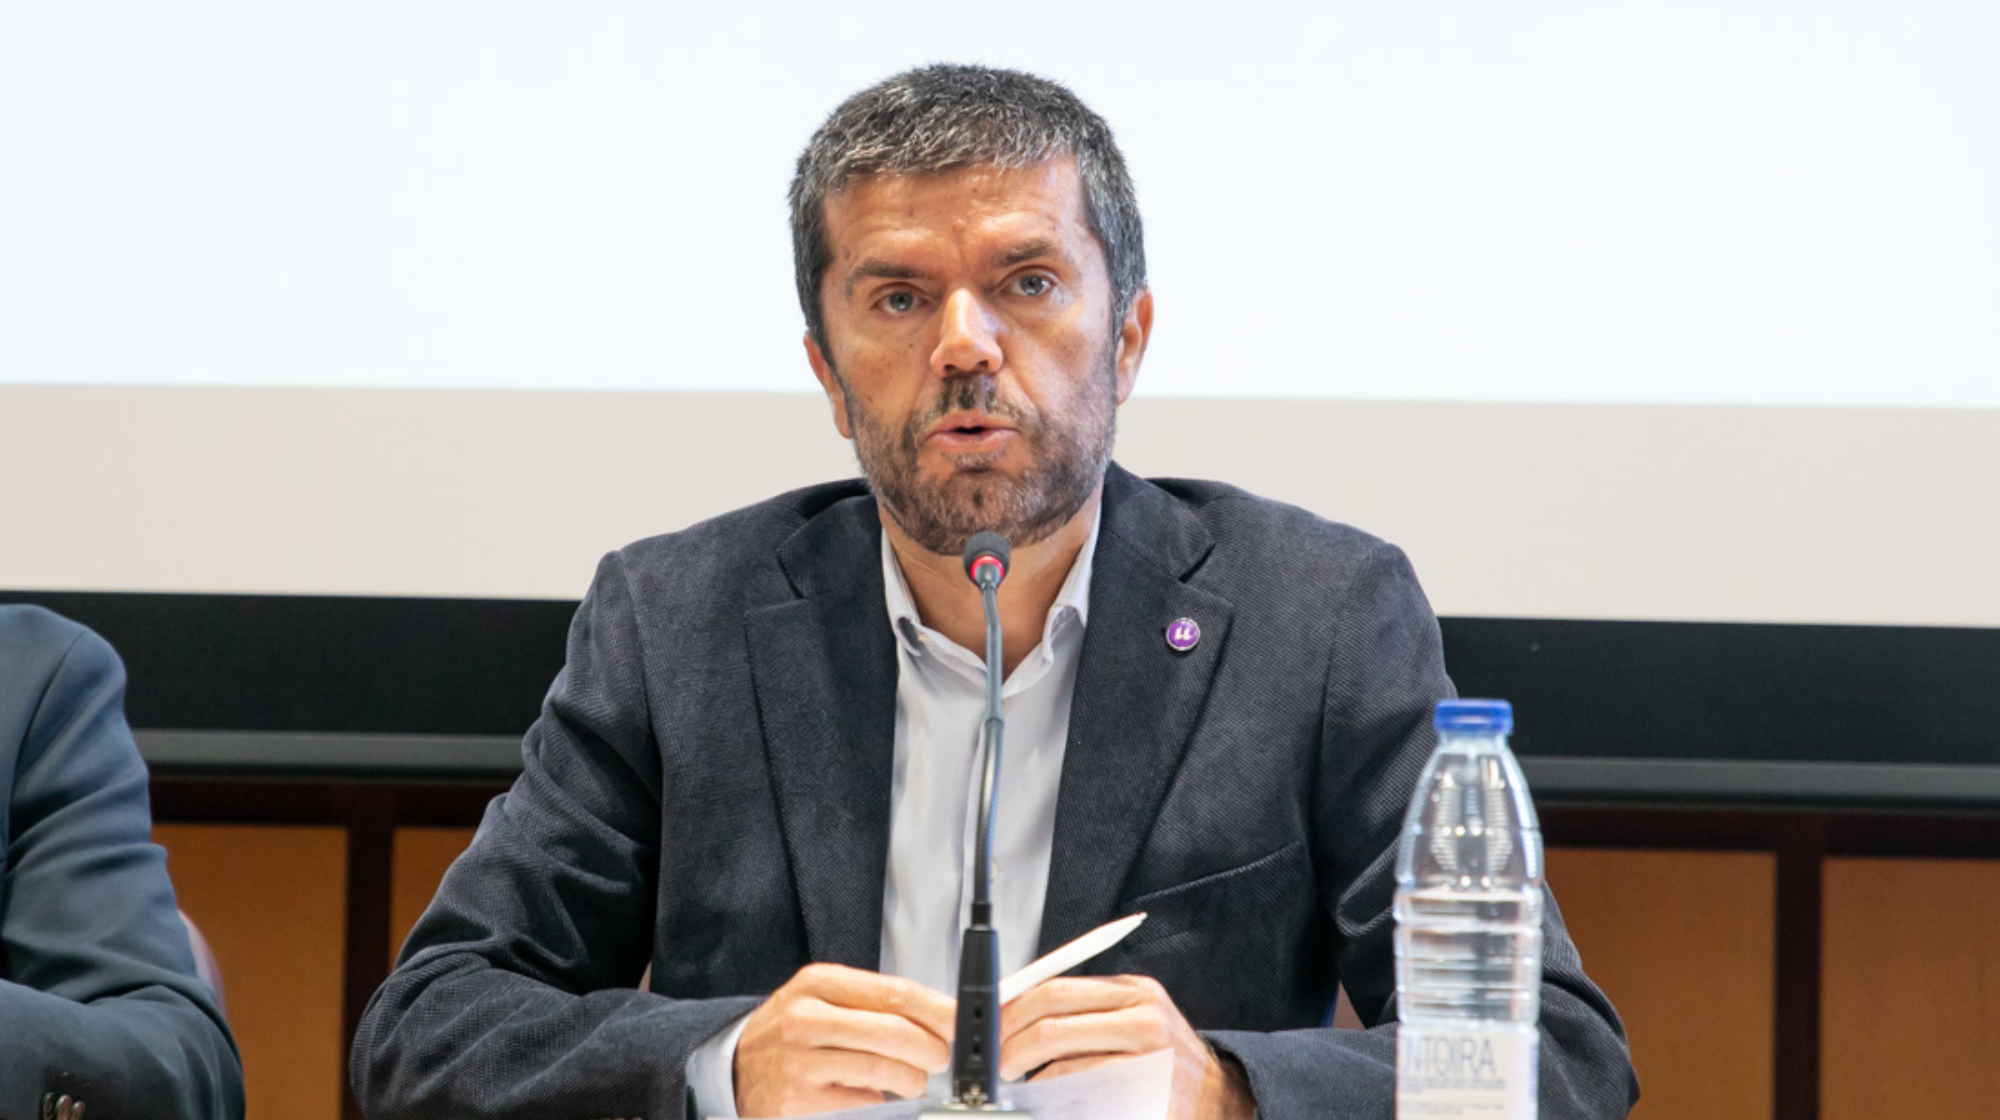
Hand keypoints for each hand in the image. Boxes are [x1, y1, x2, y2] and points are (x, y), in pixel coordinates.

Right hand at [733, 963, 954, 1117]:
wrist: (733, 1068)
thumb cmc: (791, 1033)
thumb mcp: (823, 999)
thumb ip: (873, 1002)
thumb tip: (939, 1017)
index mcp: (819, 983)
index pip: (894, 992)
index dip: (937, 1010)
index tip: (960, 1022)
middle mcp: (805, 1019)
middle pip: (893, 1033)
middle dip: (932, 1049)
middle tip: (940, 1057)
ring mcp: (799, 1062)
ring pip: (884, 1071)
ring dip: (912, 1080)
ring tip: (912, 1079)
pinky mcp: (796, 1102)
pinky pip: (863, 1103)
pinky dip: (880, 1102)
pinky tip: (875, 1095)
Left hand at [999, 975, 1254, 1119]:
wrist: (1217, 1098)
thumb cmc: (1163, 1061)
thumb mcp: (1129, 1020)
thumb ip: (1082, 1011)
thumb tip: (1014, 1013)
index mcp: (1133, 992)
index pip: (1055, 988)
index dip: (1013, 1009)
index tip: (992, 1026)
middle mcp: (1144, 1016)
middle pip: (1053, 1021)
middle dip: (1011, 1045)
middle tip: (998, 1064)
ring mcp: (1147, 1057)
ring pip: (1062, 1063)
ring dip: (1029, 1078)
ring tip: (1021, 1085)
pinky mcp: (1145, 1094)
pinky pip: (1082, 1096)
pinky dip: (1055, 1100)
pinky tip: (1050, 1102)